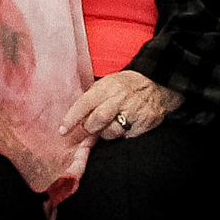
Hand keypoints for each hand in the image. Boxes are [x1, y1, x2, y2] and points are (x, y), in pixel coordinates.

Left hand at [61, 70, 181, 144]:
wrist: (157, 84)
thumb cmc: (125, 86)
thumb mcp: (107, 83)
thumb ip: (92, 97)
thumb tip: (72, 117)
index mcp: (108, 86)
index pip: (85, 103)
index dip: (72, 118)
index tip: (63, 131)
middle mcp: (121, 97)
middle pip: (98, 119)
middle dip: (89, 128)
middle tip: (89, 129)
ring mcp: (136, 110)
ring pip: (112, 132)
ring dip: (106, 133)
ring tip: (110, 125)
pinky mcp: (147, 121)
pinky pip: (128, 137)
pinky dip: (123, 136)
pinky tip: (126, 126)